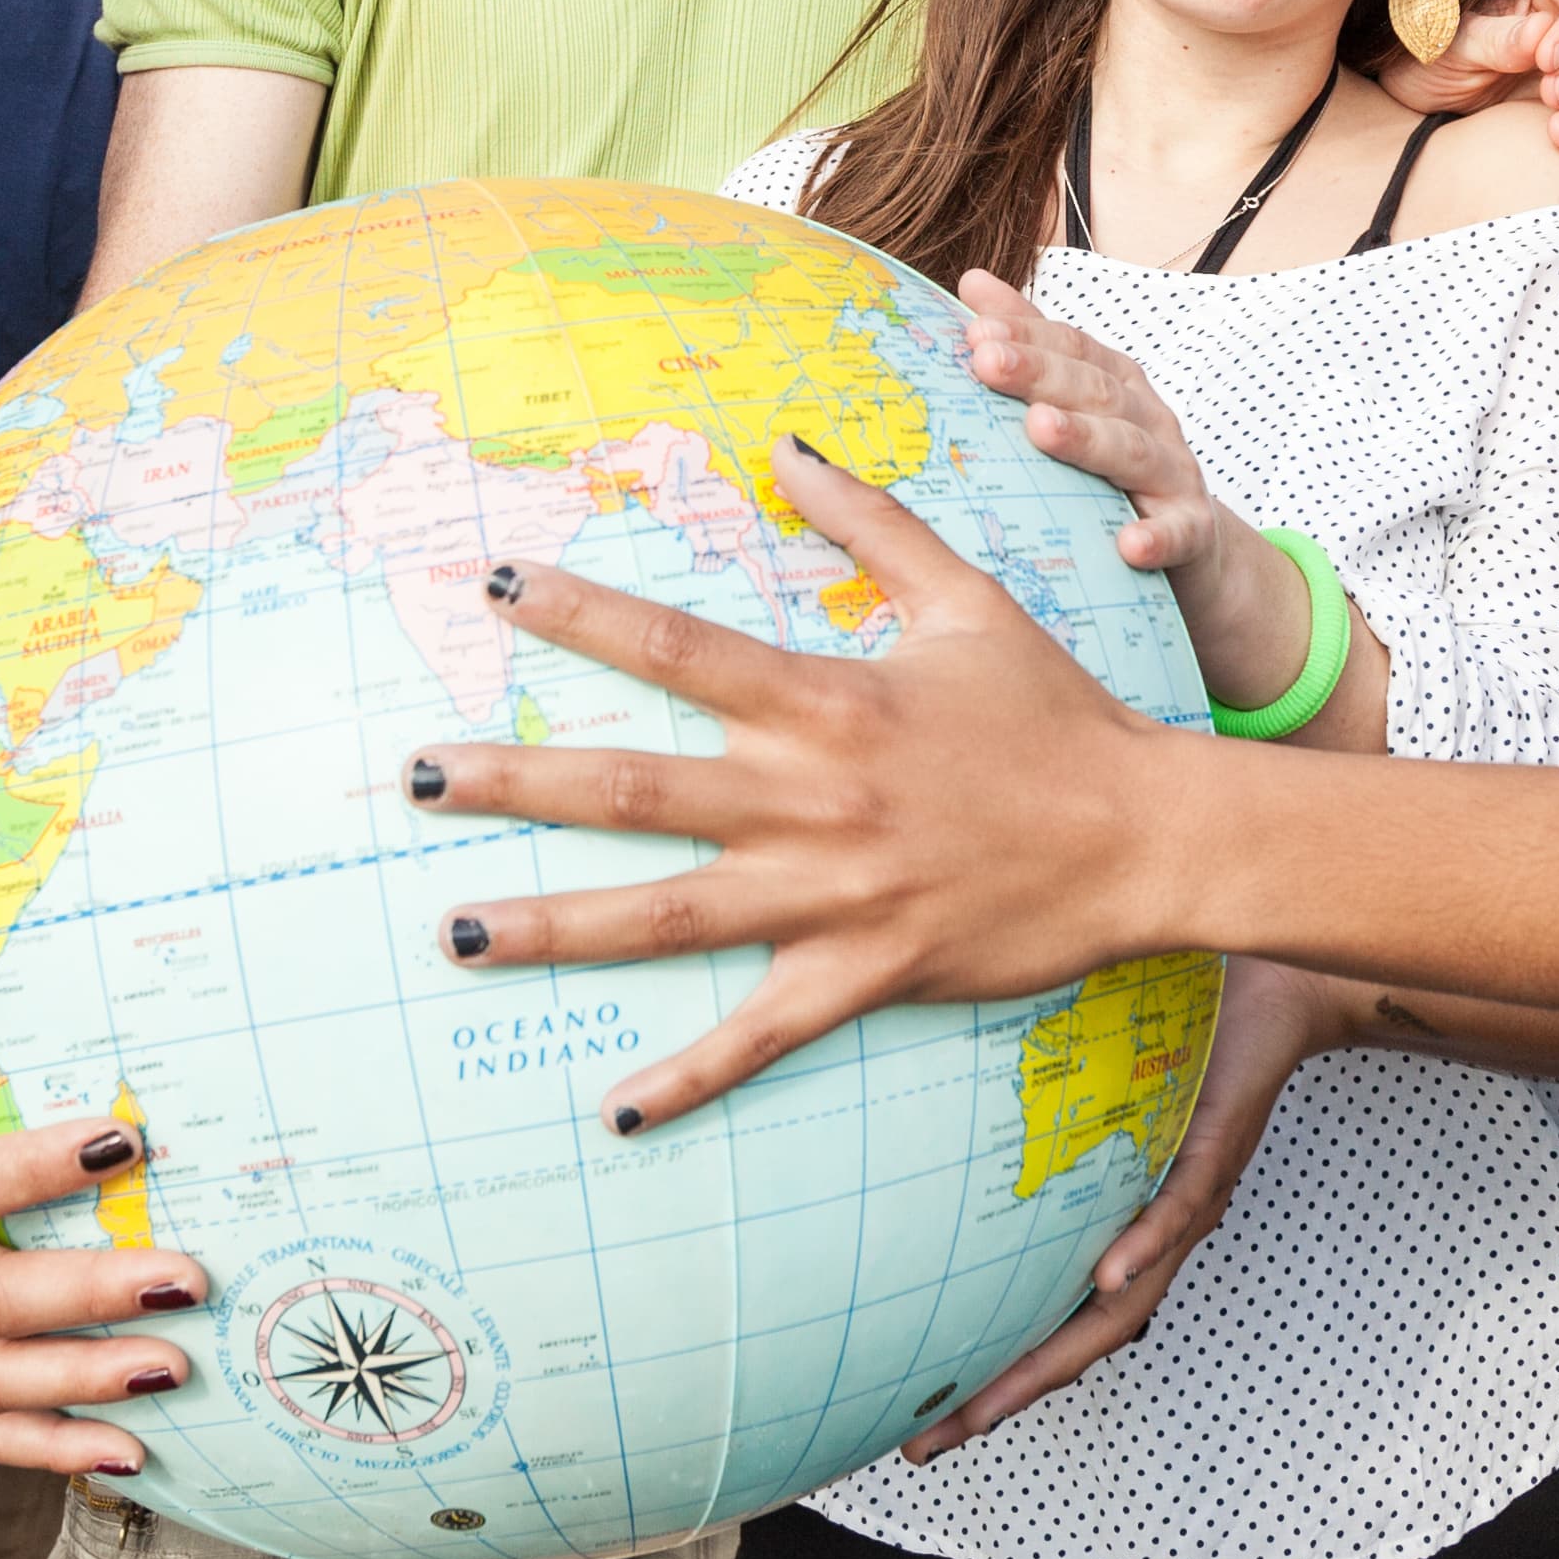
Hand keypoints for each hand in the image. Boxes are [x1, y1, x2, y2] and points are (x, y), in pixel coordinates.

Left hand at [417, 443, 1191, 1124]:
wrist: (1146, 832)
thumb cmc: (1056, 713)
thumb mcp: (966, 597)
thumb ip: (872, 521)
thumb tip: (788, 445)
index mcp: (828, 702)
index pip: (678, 648)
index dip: (583, 614)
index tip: (492, 589)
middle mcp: (814, 797)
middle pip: (636, 787)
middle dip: (516, 783)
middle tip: (412, 778)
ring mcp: (834, 894)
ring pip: (670, 915)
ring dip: (556, 928)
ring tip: (454, 935)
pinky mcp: (867, 972)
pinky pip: (762, 1036)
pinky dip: (689, 1080)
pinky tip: (612, 1112)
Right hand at [902, 957, 1358, 1458]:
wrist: (1279, 986)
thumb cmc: (1182, 1028)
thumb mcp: (1089, 1080)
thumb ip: (1034, 1102)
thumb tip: (933, 1101)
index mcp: (1121, 1225)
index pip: (1053, 1316)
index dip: (995, 1370)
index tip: (927, 1415)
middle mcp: (1152, 1234)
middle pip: (1077, 1341)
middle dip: (1003, 1396)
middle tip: (929, 1442)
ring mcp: (1186, 1201)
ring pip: (1123, 1304)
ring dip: (1056, 1359)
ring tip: (991, 1402)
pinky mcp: (1215, 1153)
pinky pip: (1175, 1212)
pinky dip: (1141, 1250)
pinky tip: (1103, 1277)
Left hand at [949, 272, 1305, 709]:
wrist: (1192, 540)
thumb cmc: (1114, 469)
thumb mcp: (1075, 402)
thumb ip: (1031, 345)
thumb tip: (972, 281)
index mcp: (1113, 384)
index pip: (1070, 349)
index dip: (1028, 335)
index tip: (976, 330)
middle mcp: (1147, 418)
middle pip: (1093, 390)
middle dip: (1039, 374)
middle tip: (987, 362)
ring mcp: (1173, 473)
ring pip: (1130, 451)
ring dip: (1086, 439)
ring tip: (1040, 428)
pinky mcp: (1193, 529)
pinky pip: (1177, 532)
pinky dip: (1156, 537)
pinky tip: (1129, 544)